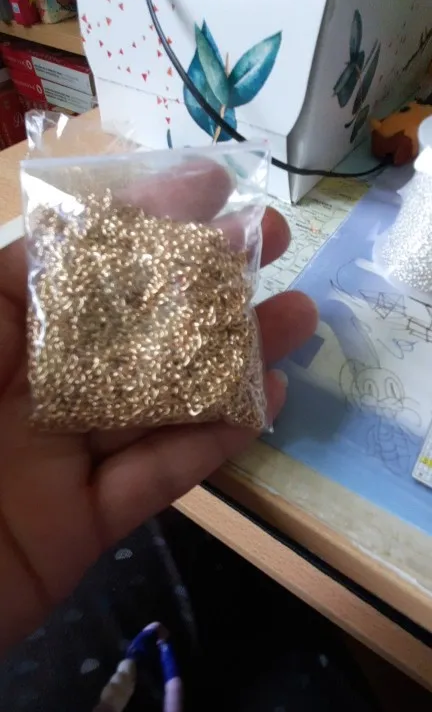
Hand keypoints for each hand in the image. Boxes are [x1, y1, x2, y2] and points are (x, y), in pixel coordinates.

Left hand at [0, 159, 316, 650]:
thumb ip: (5, 284)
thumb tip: (66, 226)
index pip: (78, 267)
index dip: (141, 222)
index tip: (210, 186)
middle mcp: (33, 387)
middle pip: (131, 328)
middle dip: (202, 281)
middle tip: (271, 242)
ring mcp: (60, 456)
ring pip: (156, 400)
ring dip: (229, 358)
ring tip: (297, 317)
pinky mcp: (83, 525)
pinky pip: (155, 479)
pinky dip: (211, 443)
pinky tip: (264, 402)